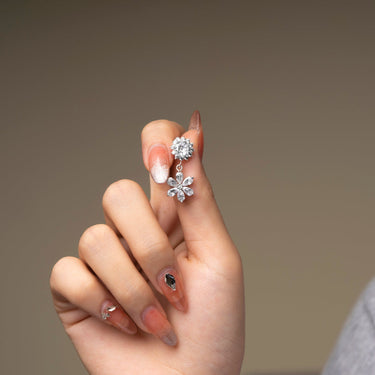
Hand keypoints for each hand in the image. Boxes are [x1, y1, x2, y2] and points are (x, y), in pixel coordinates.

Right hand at [50, 111, 244, 374]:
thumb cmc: (212, 326)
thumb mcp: (218, 258)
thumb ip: (199, 200)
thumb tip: (193, 137)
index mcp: (172, 216)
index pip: (158, 149)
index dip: (157, 142)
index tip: (162, 165)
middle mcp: (135, 229)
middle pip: (119, 194)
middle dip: (150, 246)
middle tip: (174, 284)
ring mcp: (104, 258)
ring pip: (96, 237)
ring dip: (134, 287)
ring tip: (156, 318)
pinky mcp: (76, 288)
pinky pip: (70, 274)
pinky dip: (104, 304)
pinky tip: (124, 323)